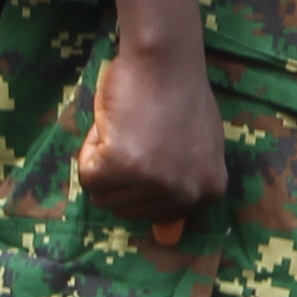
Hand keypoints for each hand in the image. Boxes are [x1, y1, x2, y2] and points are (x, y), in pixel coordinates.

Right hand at [73, 33, 224, 227]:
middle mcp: (186, 193)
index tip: (154, 143)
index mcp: (208, 191)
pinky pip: (87, 176)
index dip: (142, 177)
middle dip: (120, 172)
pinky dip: (90, 149)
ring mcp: (156, 182)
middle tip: (138, 131)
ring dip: (104, 159)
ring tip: (128, 126)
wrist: (164, 57)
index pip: (155, 214)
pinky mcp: (124, 165)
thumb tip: (167, 239)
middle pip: (126, 210)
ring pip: (103, 195)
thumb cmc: (177, 94)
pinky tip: (114, 124)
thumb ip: (180, 191)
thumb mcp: (193, 148)